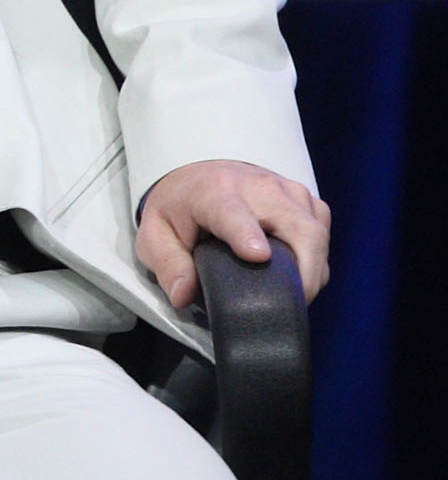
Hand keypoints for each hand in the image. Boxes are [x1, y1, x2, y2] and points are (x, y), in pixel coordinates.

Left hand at [136, 159, 329, 307]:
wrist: (199, 175)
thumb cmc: (179, 209)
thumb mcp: (156, 234)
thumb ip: (168, 264)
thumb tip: (184, 296)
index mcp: (214, 192)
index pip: (234, 213)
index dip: (247, 234)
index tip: (257, 256)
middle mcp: (257, 187)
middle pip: (297, 227)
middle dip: (305, 269)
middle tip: (295, 304)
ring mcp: (287, 191)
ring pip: (316, 233)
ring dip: (313, 269)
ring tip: (295, 297)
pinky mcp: (305, 199)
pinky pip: (323, 232)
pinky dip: (317, 259)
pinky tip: (300, 276)